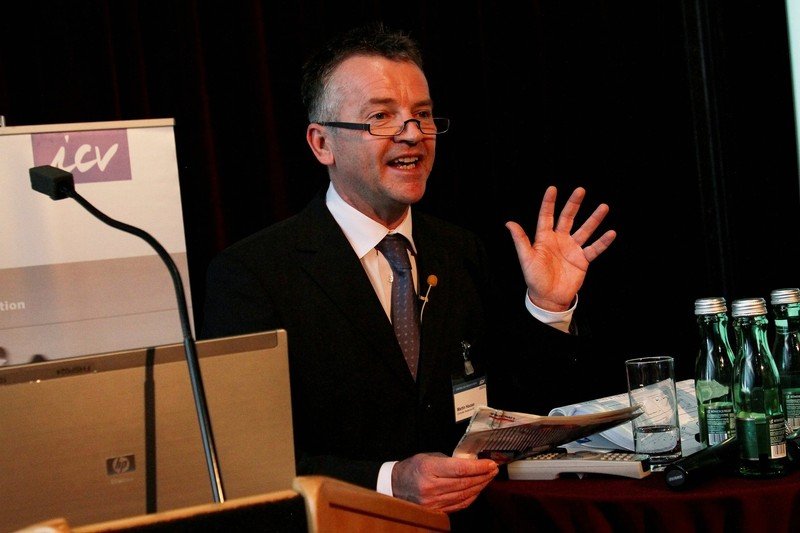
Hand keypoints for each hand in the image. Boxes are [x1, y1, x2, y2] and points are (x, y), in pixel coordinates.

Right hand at [391, 452, 498, 512]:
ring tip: (489, 477)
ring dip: (480, 486)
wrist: (395, 487)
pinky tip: (478, 489)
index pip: (460, 469)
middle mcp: (431, 487)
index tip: (490, 463)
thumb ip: (449, 460)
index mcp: (428, 469)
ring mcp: (434, 502)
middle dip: (483, 475)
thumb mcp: (428, 457)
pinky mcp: (437, 511)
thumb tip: (471, 463)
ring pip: (465, 494)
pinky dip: (472, 496)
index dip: (478, 467)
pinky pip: (460, 504)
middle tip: (494, 469)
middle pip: (465, 482)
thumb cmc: (412, 468)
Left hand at [506, 186, 615, 311]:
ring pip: (585, 230)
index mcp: (544, 238)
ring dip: (594, 219)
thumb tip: (509, 223)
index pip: (546, 216)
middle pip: (568, 218)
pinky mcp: (582, 260)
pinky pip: (594, 248)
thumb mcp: (526, 259)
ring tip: (604, 207)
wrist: (548, 298)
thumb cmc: (534, 278)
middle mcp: (559, 240)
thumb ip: (520, 240)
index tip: (552, 188)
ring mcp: (572, 249)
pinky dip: (603, 242)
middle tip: (580, 190)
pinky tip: (611, 233)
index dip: (549, 203)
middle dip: (574, 204)